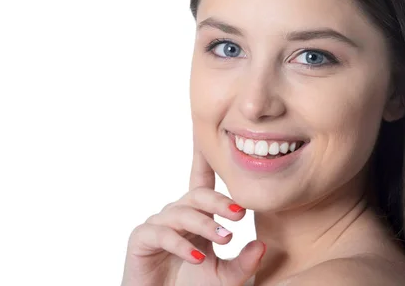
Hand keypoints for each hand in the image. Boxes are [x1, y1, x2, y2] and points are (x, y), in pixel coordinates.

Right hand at [121, 135, 265, 285]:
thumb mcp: (225, 279)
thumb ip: (243, 263)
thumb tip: (261, 245)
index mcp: (197, 217)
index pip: (203, 183)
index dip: (204, 157)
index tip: (208, 134)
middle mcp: (177, 215)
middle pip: (197, 195)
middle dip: (219, 202)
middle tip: (240, 214)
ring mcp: (159, 225)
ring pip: (182, 213)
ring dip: (205, 224)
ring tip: (225, 238)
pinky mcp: (142, 238)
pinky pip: (162, 232)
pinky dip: (180, 244)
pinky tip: (197, 256)